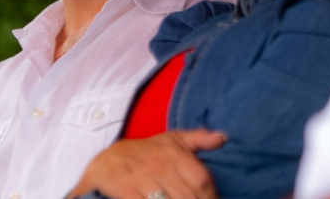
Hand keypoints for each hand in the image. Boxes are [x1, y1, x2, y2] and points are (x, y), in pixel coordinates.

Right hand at [68, 129, 224, 198]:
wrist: (106, 160)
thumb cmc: (146, 152)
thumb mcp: (172, 139)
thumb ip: (198, 139)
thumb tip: (223, 137)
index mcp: (174, 152)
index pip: (202, 180)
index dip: (211, 197)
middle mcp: (159, 164)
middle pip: (189, 196)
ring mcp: (142, 178)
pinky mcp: (126, 190)